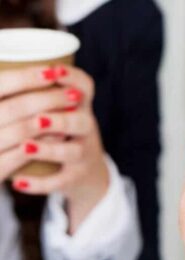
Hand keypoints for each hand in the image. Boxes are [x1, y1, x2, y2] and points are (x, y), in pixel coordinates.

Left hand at [0, 65, 108, 232]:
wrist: (88, 170)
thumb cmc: (67, 133)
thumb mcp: (67, 110)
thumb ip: (44, 92)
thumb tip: (3, 62)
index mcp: (82, 108)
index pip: (85, 87)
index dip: (72, 79)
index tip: (53, 70)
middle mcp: (86, 130)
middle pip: (81, 121)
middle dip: (60, 118)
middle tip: (38, 119)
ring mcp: (83, 156)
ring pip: (73, 152)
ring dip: (49, 149)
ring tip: (24, 147)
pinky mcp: (75, 178)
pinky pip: (59, 182)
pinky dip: (39, 183)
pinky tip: (18, 182)